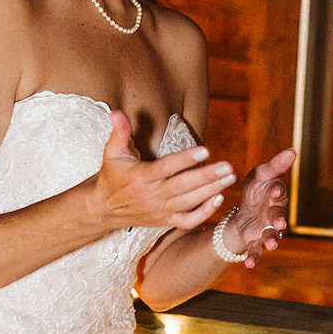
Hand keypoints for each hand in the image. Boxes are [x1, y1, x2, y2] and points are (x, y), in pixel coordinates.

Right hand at [88, 111, 235, 230]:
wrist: (103, 209)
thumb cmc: (112, 176)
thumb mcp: (112, 152)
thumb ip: (120, 132)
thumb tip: (117, 112)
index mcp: (140, 177)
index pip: (166, 168)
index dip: (186, 160)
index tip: (205, 150)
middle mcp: (151, 195)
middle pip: (183, 187)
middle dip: (207, 177)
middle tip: (227, 166)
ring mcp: (159, 210)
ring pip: (189, 203)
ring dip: (211, 191)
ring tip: (229, 178)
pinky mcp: (164, 221)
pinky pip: (187, 221)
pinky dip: (204, 213)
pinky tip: (219, 199)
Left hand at [225, 148, 296, 267]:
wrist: (245, 211)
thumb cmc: (257, 189)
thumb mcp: (261, 174)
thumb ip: (275, 165)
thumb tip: (293, 150)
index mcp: (276, 196)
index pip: (279, 194)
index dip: (278, 193)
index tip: (275, 192)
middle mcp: (274, 214)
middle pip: (278, 217)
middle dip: (279, 220)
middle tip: (280, 224)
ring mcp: (266, 229)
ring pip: (271, 236)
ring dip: (272, 241)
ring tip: (272, 245)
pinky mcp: (255, 241)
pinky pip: (256, 251)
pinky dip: (254, 258)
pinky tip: (249, 265)